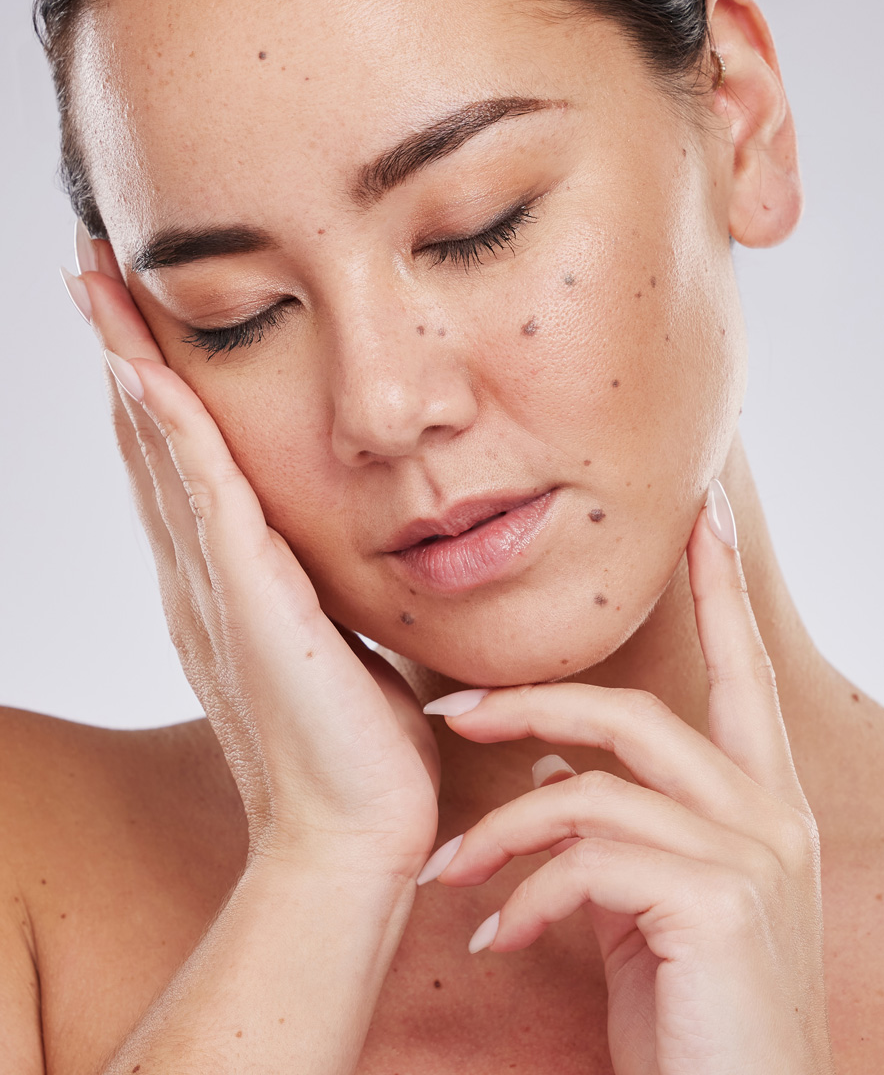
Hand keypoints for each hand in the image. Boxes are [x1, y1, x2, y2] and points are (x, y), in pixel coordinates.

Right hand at [63, 234, 439, 880]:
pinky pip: (202, 490)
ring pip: (160, 446)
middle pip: (148, 437)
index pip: (177, 461)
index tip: (135, 316)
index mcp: (222, 582)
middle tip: (89, 268)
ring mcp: (214, 583)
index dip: (151, 385)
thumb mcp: (336, 640)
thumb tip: (346, 554)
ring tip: (95, 285)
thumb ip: (321, 589)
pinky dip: (170, 425)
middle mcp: (199, 574)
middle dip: (120, 347)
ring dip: (127, 359)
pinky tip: (145, 367)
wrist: (350, 834)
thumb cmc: (354, 745)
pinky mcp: (250, 595)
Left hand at [419, 484, 834, 1074]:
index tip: (705, 518)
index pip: (742, 673)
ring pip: (594, 787)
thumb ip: (617, 828)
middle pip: (634, 715)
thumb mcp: (651, 906)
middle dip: (532, 705)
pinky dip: (526, 893)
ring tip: (447, 871)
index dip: (721, 592)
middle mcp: (770, 815)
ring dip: (502, 827)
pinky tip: (498, 936)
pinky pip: (588, 861)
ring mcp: (752, 855)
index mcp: (761, 804)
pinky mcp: (718, 902)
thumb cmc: (695, 1016)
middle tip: (448, 709)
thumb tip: (553, 770)